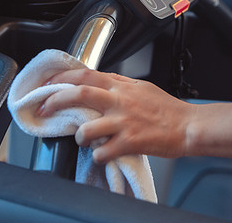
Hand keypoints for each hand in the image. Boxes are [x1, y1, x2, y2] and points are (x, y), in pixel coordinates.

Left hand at [37, 68, 194, 163]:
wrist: (188, 125)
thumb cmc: (167, 109)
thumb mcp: (142, 87)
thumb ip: (119, 83)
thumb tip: (99, 79)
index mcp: (121, 86)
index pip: (85, 75)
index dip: (61, 79)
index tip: (47, 86)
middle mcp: (120, 101)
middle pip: (79, 95)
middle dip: (55, 101)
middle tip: (42, 109)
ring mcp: (124, 123)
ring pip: (86, 129)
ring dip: (78, 136)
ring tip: (82, 140)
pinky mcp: (130, 143)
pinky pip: (102, 153)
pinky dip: (97, 156)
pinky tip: (102, 155)